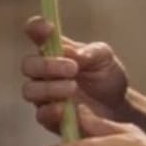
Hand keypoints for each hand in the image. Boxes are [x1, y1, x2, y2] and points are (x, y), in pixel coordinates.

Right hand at [21, 17, 132, 135]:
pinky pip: (41, 115)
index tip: (48, 28)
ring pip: (30, 90)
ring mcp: (44, 96)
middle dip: (47, 65)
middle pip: (28, 65)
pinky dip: (51, 110)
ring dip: (49, 88)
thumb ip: (90, 53)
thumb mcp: (105, 58)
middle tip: (73, 68)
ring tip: (73, 88)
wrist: (118, 107)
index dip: (35, 28)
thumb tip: (74, 54)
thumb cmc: (107, 76)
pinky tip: (65, 108)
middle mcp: (44, 72)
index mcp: (54, 50)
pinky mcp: (50, 118)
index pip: (35, 34)